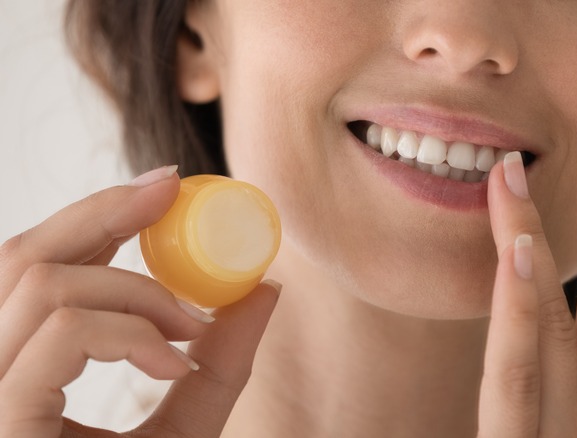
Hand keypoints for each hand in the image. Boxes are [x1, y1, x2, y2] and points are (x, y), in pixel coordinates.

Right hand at [0, 167, 280, 436]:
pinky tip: (173, 363)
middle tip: (170, 192)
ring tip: (187, 327)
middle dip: (102, 211)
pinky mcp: (5, 424)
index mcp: (18, 371)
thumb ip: (218, 365)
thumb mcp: (186, 426)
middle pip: (21, 259)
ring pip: (44, 284)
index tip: (163, 187)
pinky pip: (66, 329)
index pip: (34, 270)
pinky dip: (133, 331)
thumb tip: (265, 290)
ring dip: (136, 290)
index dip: (92, 215)